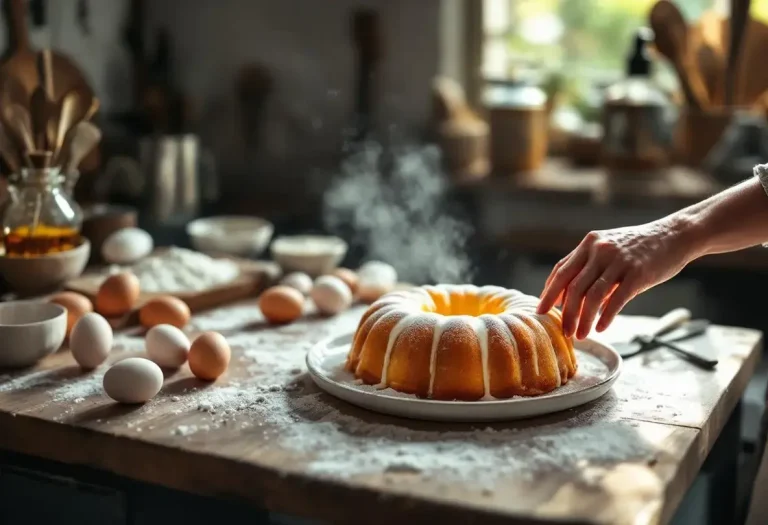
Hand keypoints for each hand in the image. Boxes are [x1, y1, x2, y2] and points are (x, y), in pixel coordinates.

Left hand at [536, 220, 692, 339]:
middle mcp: (600, 250)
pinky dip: (606, 317)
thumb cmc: (640, 246)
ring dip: (583, 320)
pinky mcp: (638, 273)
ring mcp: (619, 261)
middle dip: (566, 313)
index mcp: (589, 244)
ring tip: (581, 335)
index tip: (542, 310)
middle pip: (573, 287)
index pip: (561, 271)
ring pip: (592, 296)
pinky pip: (616, 300)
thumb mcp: (609, 248)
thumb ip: (589, 268)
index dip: (549, 292)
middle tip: (563, 331)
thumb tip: (570, 298)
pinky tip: (600, 328)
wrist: (676, 234)